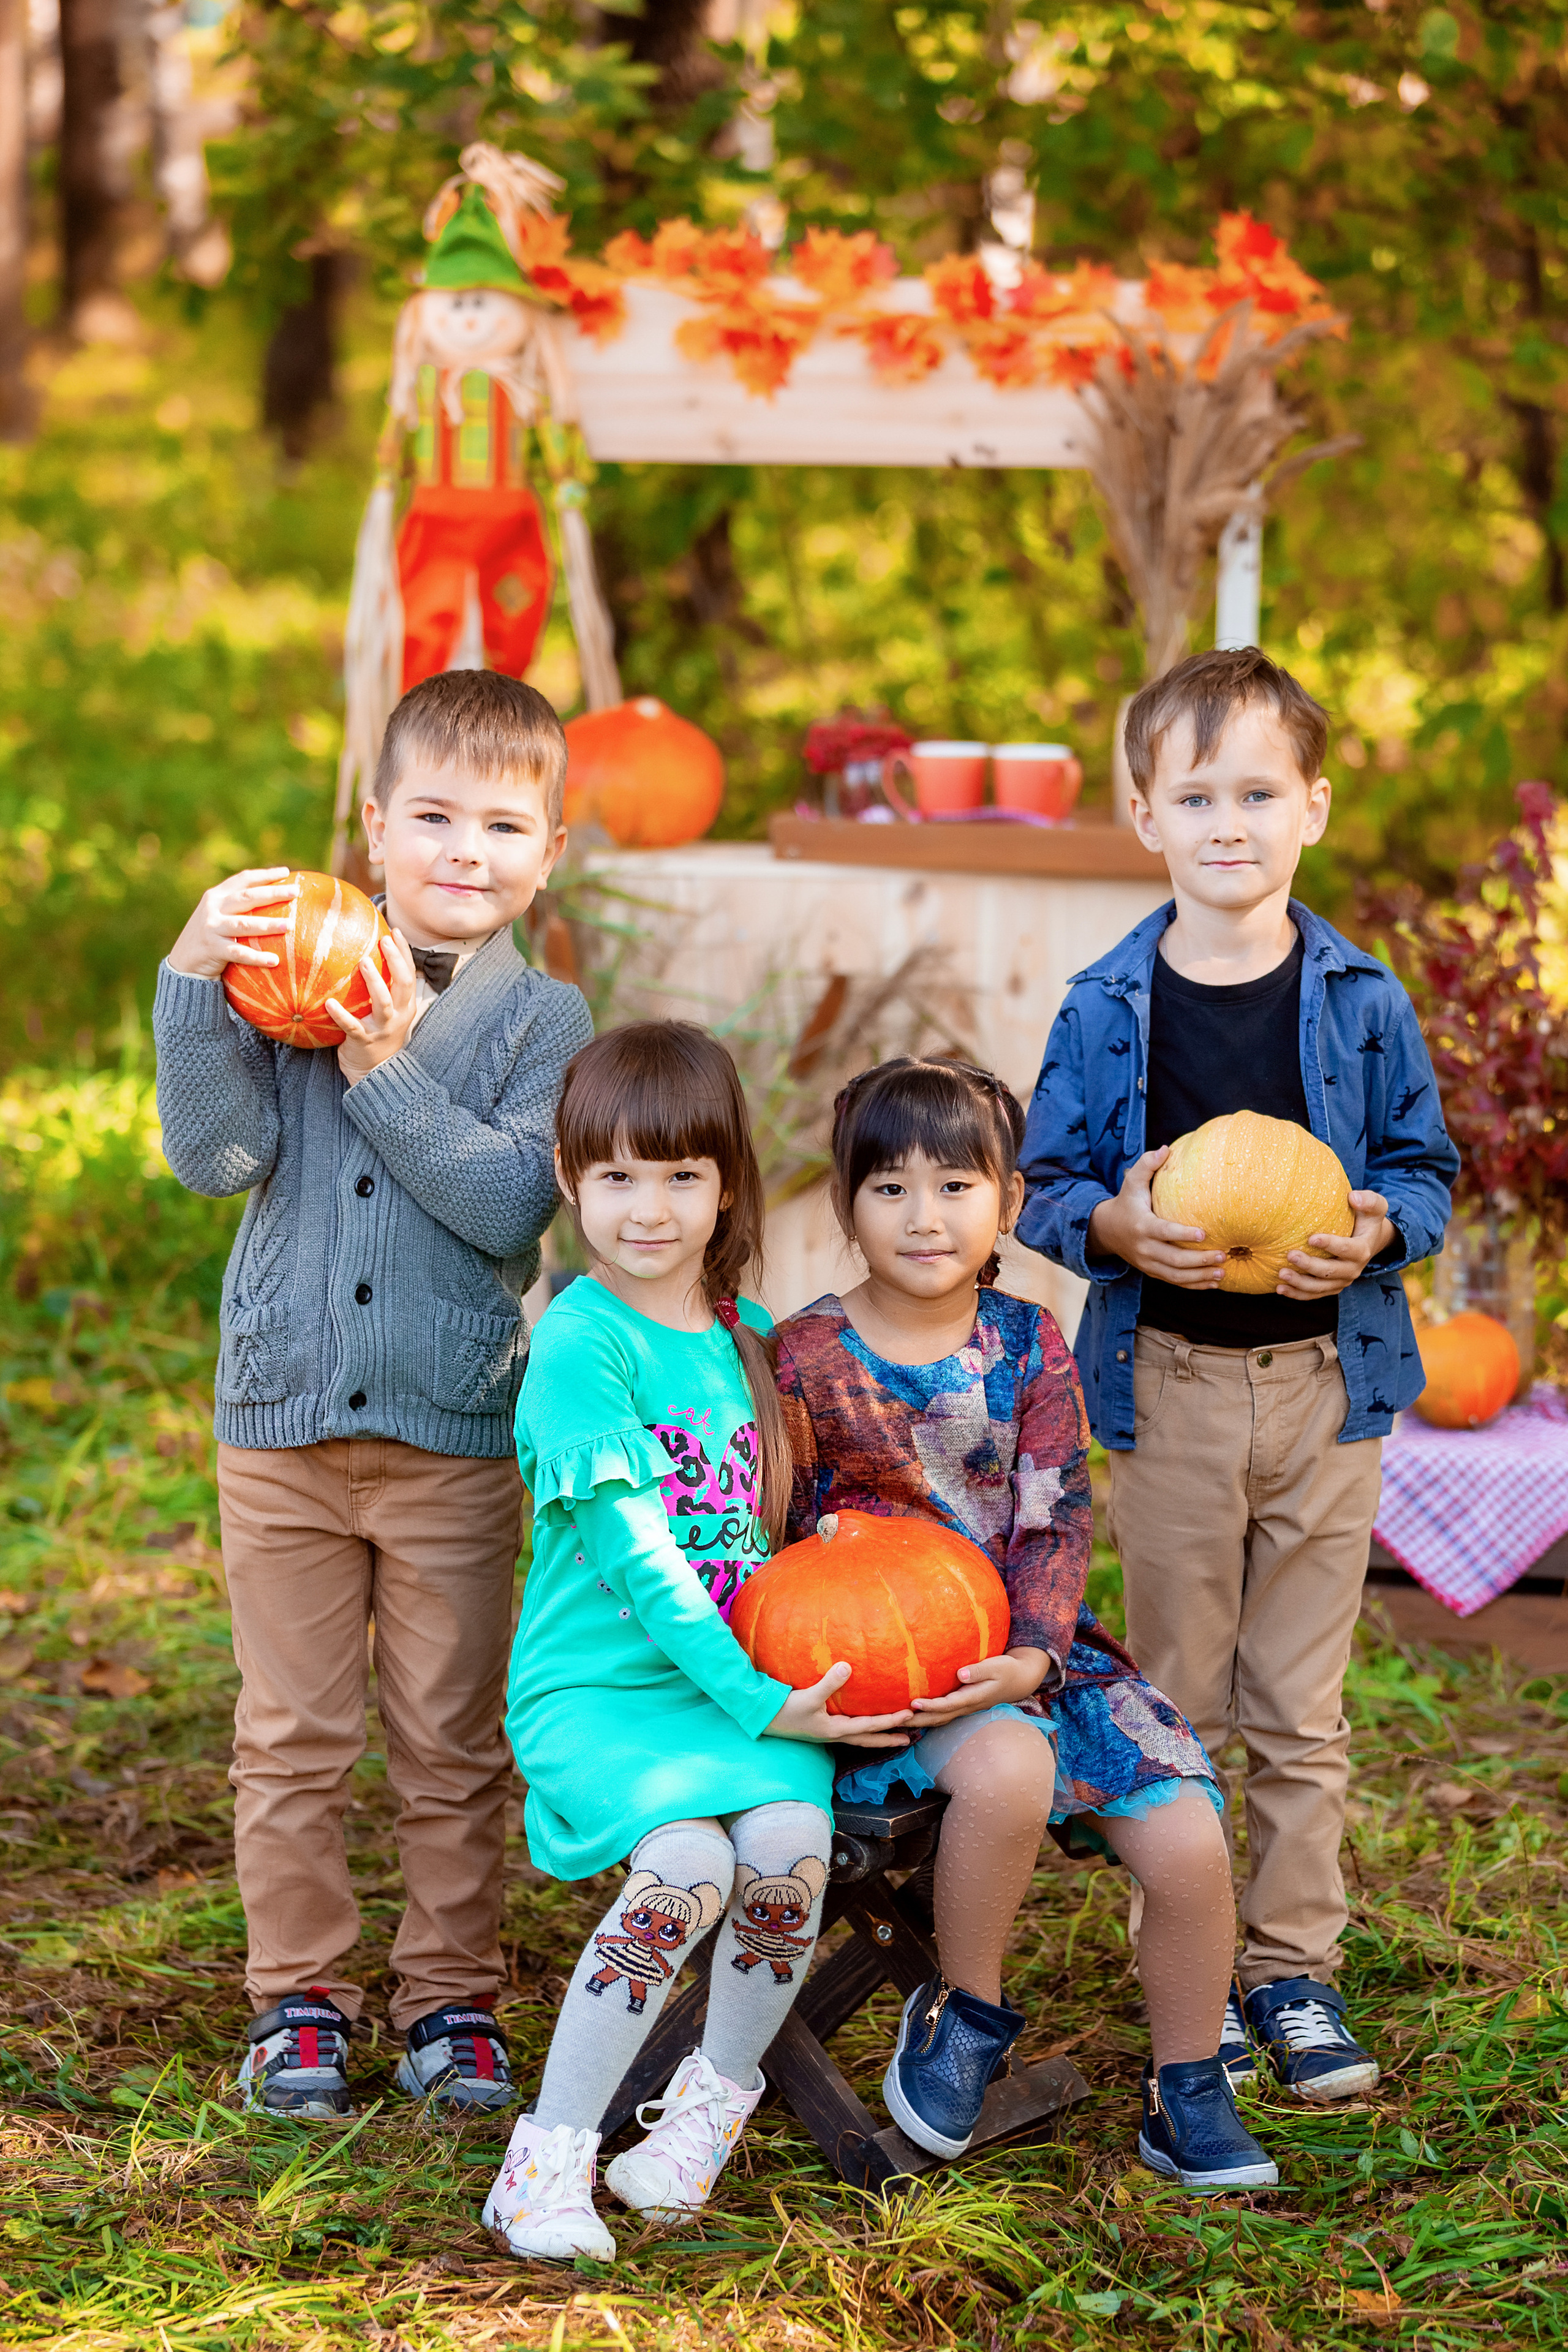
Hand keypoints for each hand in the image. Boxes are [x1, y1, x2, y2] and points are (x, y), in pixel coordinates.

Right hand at [166, 867, 297, 980]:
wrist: (182, 964)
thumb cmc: (211, 939)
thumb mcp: (219, 917)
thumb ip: (239, 908)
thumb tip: (277, 903)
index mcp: (216, 896)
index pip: (243, 879)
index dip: (265, 875)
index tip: (286, 873)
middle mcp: (213, 908)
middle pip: (247, 897)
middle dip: (272, 893)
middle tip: (295, 891)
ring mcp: (211, 928)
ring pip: (244, 924)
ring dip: (267, 924)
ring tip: (289, 925)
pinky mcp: (212, 949)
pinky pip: (239, 953)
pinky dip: (257, 957)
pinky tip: (275, 961)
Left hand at [327, 930, 417, 1084]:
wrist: (374, 1074)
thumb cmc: (375, 1037)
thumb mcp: (385, 1014)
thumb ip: (379, 991)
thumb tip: (359, 958)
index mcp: (405, 1007)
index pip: (409, 974)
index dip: (404, 953)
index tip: (396, 931)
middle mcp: (398, 1016)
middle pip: (403, 983)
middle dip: (396, 960)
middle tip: (383, 940)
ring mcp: (383, 1029)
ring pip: (383, 1003)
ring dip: (375, 981)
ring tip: (363, 962)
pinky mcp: (364, 1042)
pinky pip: (352, 1026)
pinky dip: (341, 1015)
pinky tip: (329, 1003)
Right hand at [764, 1661, 913, 1750]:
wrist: (763, 1718)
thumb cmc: (785, 1709)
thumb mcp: (808, 1696)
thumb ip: (829, 1682)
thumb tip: (848, 1666)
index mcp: (835, 1730)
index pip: (869, 1727)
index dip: (890, 1721)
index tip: (909, 1716)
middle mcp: (834, 1734)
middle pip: (868, 1740)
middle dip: (889, 1739)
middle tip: (909, 1740)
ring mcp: (827, 1732)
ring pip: (859, 1737)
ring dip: (876, 1735)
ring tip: (892, 1733)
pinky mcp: (820, 1727)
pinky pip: (848, 1729)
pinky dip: (861, 1728)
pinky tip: (861, 1720)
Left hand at [907, 1646, 1048, 1726]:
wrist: (1019, 1680)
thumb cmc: (1007, 1669)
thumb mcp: (996, 1666)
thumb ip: (978, 1670)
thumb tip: (960, 1673)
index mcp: (973, 1697)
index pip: (947, 1705)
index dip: (930, 1705)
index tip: (912, 1703)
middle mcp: (967, 1707)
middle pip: (938, 1718)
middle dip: (917, 1720)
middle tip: (895, 1720)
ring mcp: (965, 1709)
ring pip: (939, 1719)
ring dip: (920, 1722)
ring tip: (899, 1721)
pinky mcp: (964, 1706)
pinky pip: (943, 1715)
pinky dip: (928, 1718)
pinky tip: (916, 1716)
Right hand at [1087, 1147, 1225, 1287]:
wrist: (1106, 1231)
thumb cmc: (1126, 1202)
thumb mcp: (1131, 1182)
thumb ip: (1146, 1165)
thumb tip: (1166, 1149)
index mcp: (1142, 1225)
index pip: (1163, 1232)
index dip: (1182, 1235)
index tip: (1203, 1233)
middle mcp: (1144, 1248)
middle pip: (1173, 1260)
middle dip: (1199, 1260)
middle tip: (1223, 1255)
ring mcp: (1148, 1263)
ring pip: (1175, 1276)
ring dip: (1200, 1276)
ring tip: (1222, 1273)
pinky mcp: (1152, 1272)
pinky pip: (1174, 1282)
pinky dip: (1194, 1285)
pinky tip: (1213, 1283)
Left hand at [1278, 1189, 1394, 1298]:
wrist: (1368, 1239)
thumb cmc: (1365, 1218)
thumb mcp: (1374, 1206)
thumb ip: (1368, 1200)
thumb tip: (1353, 1197)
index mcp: (1362, 1250)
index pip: (1347, 1250)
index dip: (1330, 1245)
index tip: (1311, 1238)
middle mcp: (1353, 1269)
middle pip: (1330, 1272)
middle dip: (1309, 1266)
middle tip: (1290, 1255)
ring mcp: (1342, 1281)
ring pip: (1319, 1287)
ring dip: (1299, 1283)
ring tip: (1281, 1274)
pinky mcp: (1332, 1287)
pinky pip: (1314, 1294)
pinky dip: (1297, 1293)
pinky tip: (1279, 1288)